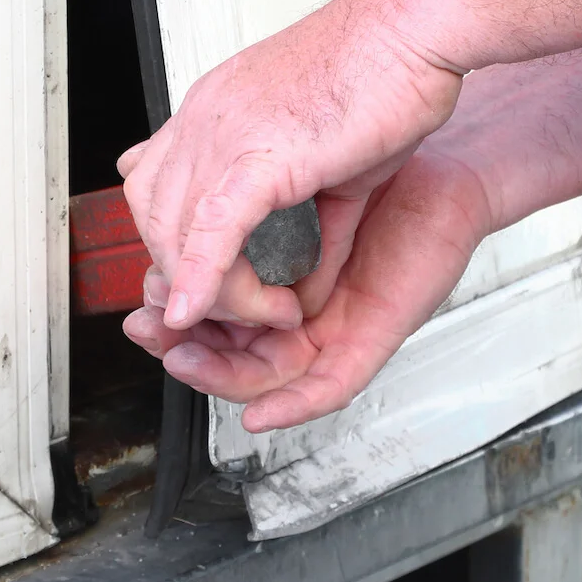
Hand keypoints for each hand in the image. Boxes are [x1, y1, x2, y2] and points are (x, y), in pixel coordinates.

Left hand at [117, 0, 467, 331]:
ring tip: (266, 310)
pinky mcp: (258, 155)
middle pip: (154, 219)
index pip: (158, 190)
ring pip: (177, 236)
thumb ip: (314, 219)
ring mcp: (223, 133)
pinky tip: (203, 311)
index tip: (219, 280)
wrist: (415, 31)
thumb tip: (308, 276)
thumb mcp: (335, 161)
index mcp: (217, 113)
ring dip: (216, 292)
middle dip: (192, 278)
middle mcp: (206, 120)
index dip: (179, 244)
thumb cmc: (385, 74)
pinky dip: (203, 278)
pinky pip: (211, 231)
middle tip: (248, 307)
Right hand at [125, 150, 494, 431]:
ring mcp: (332, 331)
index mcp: (268, 278)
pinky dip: (294, 405)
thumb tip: (157, 199)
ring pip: (263, 377)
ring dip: (218, 378)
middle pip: (224, 351)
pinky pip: (329, 388)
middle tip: (148, 329)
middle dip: (180, 347)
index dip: (169, 312)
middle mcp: (294, 312)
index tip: (141, 296)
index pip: (206, 312)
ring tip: (183, 360)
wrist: (441, 166)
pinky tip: (260, 414)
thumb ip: (224, 201)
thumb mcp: (278, 181)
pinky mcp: (369, 340)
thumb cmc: (365, 168)